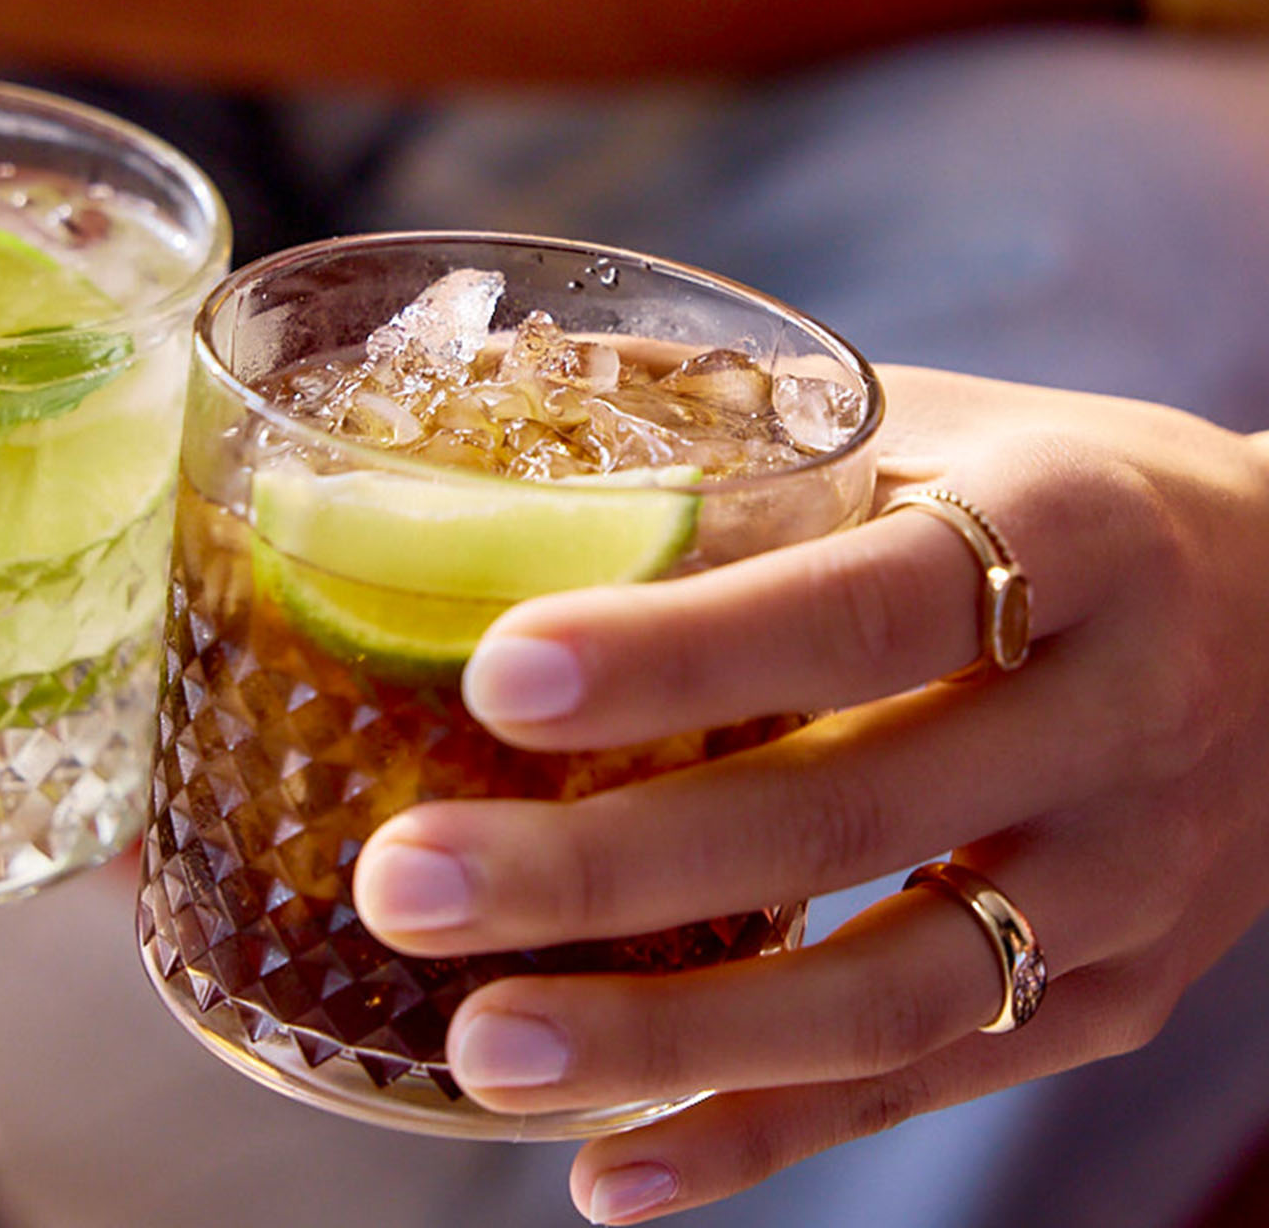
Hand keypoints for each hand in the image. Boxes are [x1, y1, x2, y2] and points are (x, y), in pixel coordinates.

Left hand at [351, 366, 1268, 1221]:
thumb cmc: (1054, 500)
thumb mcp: (931, 422)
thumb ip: (728, 425)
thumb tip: (466, 388)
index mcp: (1069, 534)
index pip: (866, 604)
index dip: (683, 651)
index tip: (496, 680)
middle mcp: (1120, 717)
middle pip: (850, 817)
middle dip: (608, 871)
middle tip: (407, 886)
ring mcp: (1130, 883)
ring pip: (888, 994)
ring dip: (666, 1037)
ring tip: (480, 1044)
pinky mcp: (1116, 1000)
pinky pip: (927, 1088)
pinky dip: (759, 1136)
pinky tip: (605, 1168)